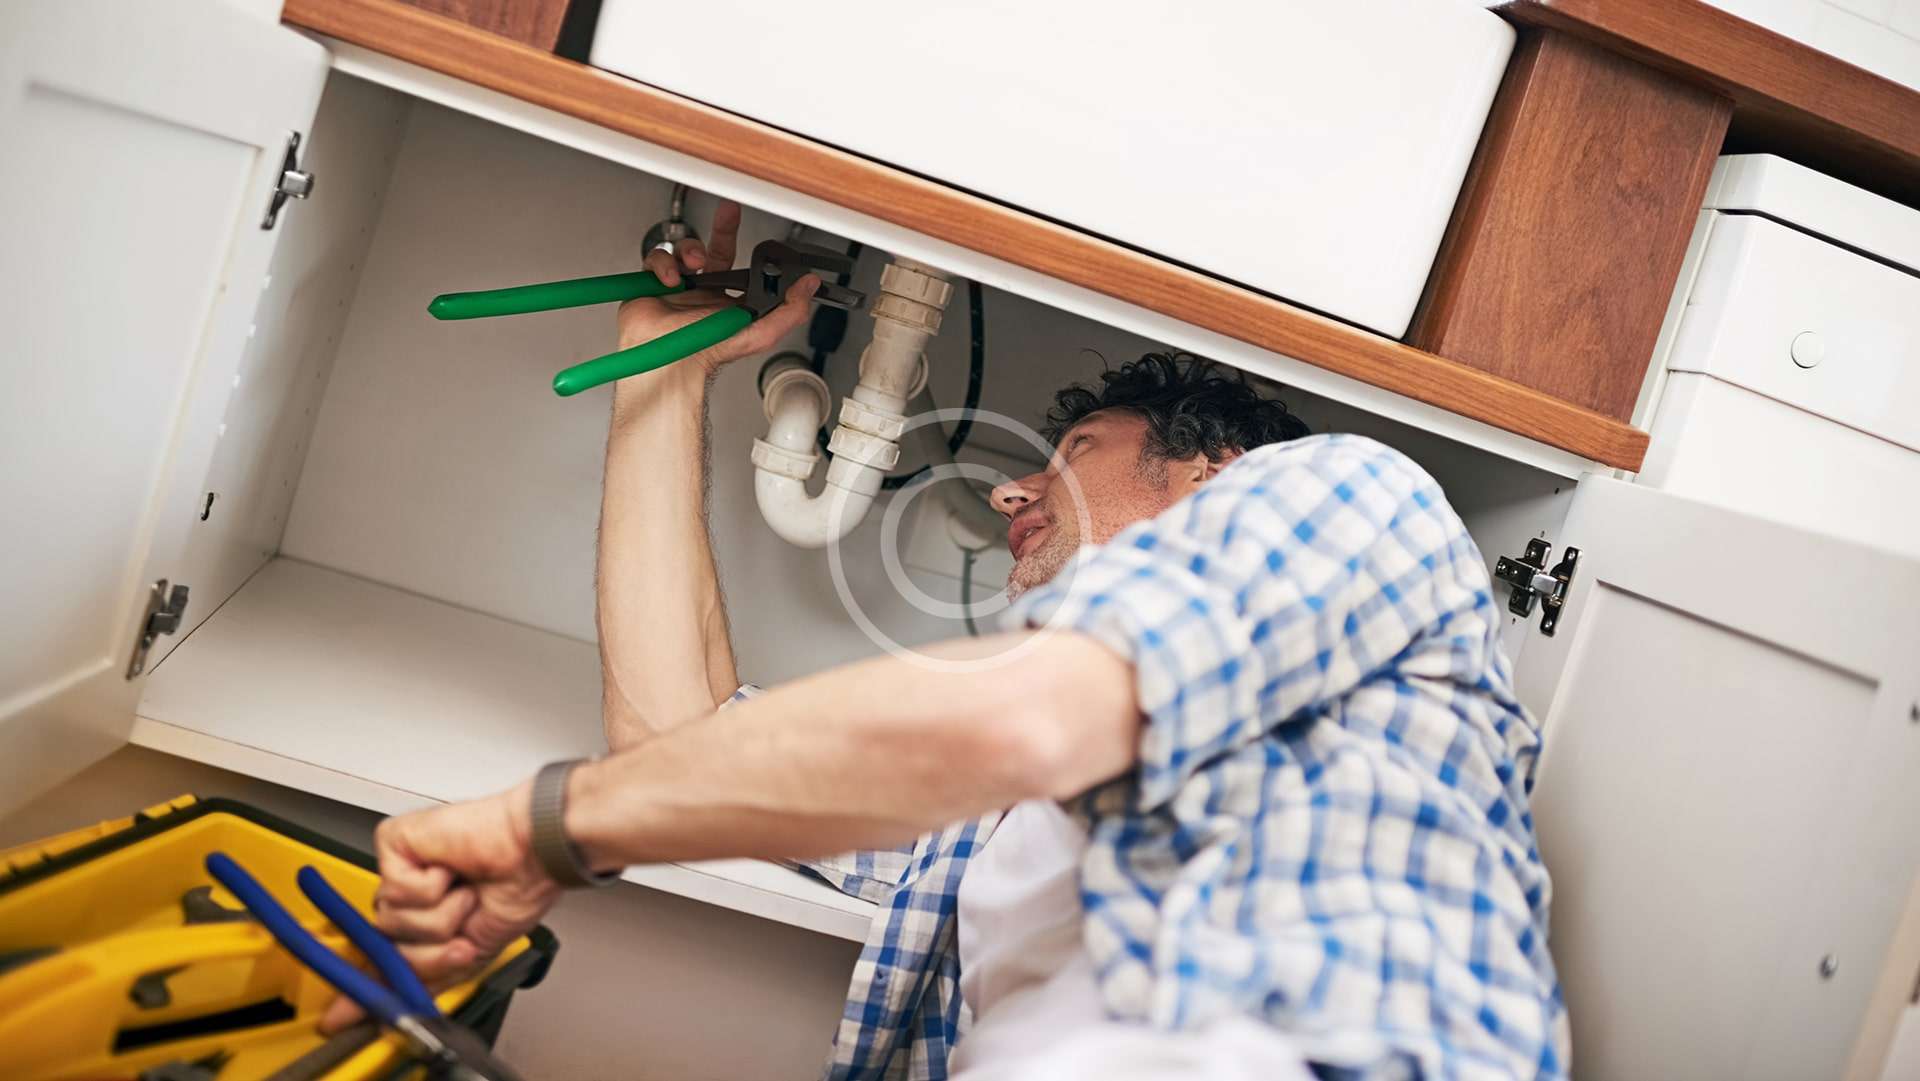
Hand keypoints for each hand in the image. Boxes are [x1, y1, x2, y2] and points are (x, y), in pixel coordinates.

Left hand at [320, 783, 559, 1031]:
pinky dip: (433, 887)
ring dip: (439, 915)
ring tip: (465, 891)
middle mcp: (407, 894)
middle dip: (430, 950)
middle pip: (386, 947)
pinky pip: (395, 889)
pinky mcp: (394, 842)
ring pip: (390, 921)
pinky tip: (451, 869)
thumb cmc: (518, 890)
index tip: (341, 1017)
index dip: (366, 983)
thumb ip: (423, 980)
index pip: (381, 956)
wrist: (534, 856)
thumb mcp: (469, 955)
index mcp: (423, 918)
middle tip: (464, 927)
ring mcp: (399, 869)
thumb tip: (377, 1014)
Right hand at [617, 199, 819, 377]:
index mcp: (731, 303)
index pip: (745, 270)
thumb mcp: (760, 335)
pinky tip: (670, 279)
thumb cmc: (708, 354)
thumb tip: (808, 286)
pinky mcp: (655, 283)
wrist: (667, 359)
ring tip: (694, 264)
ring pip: (686, 250)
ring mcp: (681, 287)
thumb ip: (789, 311)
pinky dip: (664, 264)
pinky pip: (658, 258)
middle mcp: (707, 293)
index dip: (753, 256)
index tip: (761, 239)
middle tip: (730, 211)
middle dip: (724, 228)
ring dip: (690, 251)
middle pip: (718, 250)